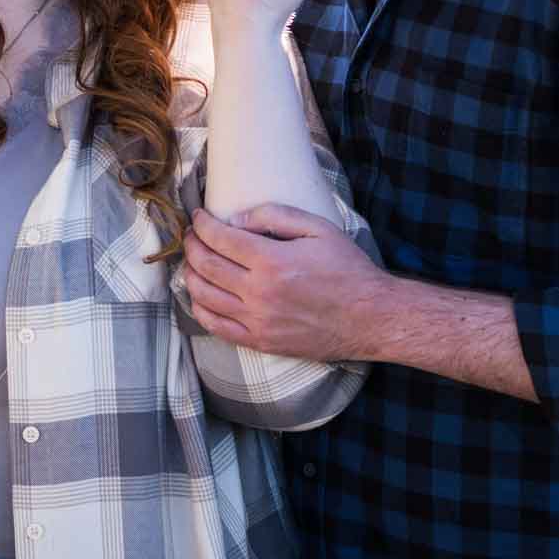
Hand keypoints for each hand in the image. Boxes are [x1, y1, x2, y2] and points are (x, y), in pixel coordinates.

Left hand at [181, 204, 387, 361]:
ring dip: (190, 274)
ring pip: (204, 296)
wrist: (369, 317)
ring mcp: (257, 321)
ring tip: (192, 261)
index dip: (202, 224)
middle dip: (191, 245)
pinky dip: (199, 309)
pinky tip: (200, 295)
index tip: (198, 217)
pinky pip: (216, 327)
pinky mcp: (260, 342)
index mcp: (272, 261)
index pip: (219, 238)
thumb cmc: (347, 269)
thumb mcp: (317, 228)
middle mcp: (259, 293)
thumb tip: (235, 218)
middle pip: (205, 265)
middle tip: (191, 235)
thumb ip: (274, 217)